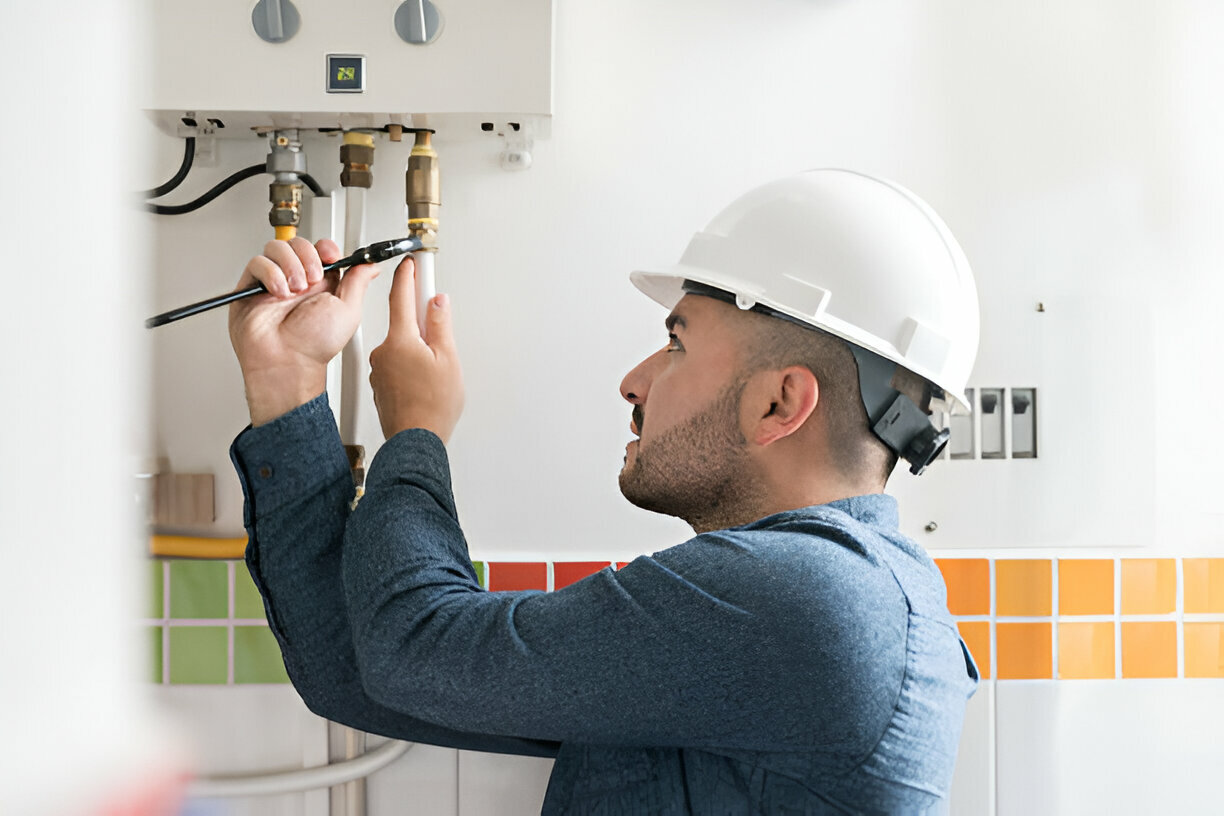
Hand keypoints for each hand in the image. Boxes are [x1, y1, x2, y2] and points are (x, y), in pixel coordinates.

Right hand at [229, 238, 378, 425]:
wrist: (288, 362)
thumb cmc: (316, 345)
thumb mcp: (349, 310)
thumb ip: (358, 282)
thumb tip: (371, 265)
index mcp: (321, 284)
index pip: (320, 249)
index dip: (325, 247)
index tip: (330, 256)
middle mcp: (297, 280)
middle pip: (298, 243)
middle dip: (308, 256)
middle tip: (312, 279)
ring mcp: (274, 282)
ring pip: (277, 248)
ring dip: (290, 264)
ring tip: (295, 289)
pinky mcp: (252, 286)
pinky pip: (257, 262)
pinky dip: (270, 273)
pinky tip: (279, 292)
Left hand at [369, 255, 463, 442]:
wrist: (415, 441)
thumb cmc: (432, 406)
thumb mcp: (448, 359)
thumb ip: (441, 326)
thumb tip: (437, 303)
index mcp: (400, 340)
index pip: (401, 296)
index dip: (408, 276)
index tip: (410, 262)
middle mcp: (384, 351)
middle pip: (404, 325)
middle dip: (423, 327)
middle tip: (441, 342)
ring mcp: (379, 370)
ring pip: (402, 348)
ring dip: (418, 352)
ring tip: (435, 374)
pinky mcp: (380, 385)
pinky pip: (397, 366)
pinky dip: (410, 368)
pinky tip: (424, 384)